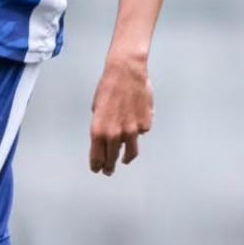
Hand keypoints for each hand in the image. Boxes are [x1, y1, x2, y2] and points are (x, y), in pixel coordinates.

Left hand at [88, 52, 152, 175]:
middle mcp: (115, 133)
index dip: (97, 165)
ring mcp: (132, 131)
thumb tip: (107, 136)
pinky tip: (135, 118)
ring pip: (130, 152)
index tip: (97, 170)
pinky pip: (141, 132)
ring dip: (126, 158)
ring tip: (124, 160)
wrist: (126, 73)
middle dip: (109, 166)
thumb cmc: (108, 87)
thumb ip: (102, 125)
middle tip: (108, 171)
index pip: (97, 156)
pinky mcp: (145, 124)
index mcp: (99, 130)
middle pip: (112, 157)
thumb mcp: (97, 108)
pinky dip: (138, 129)